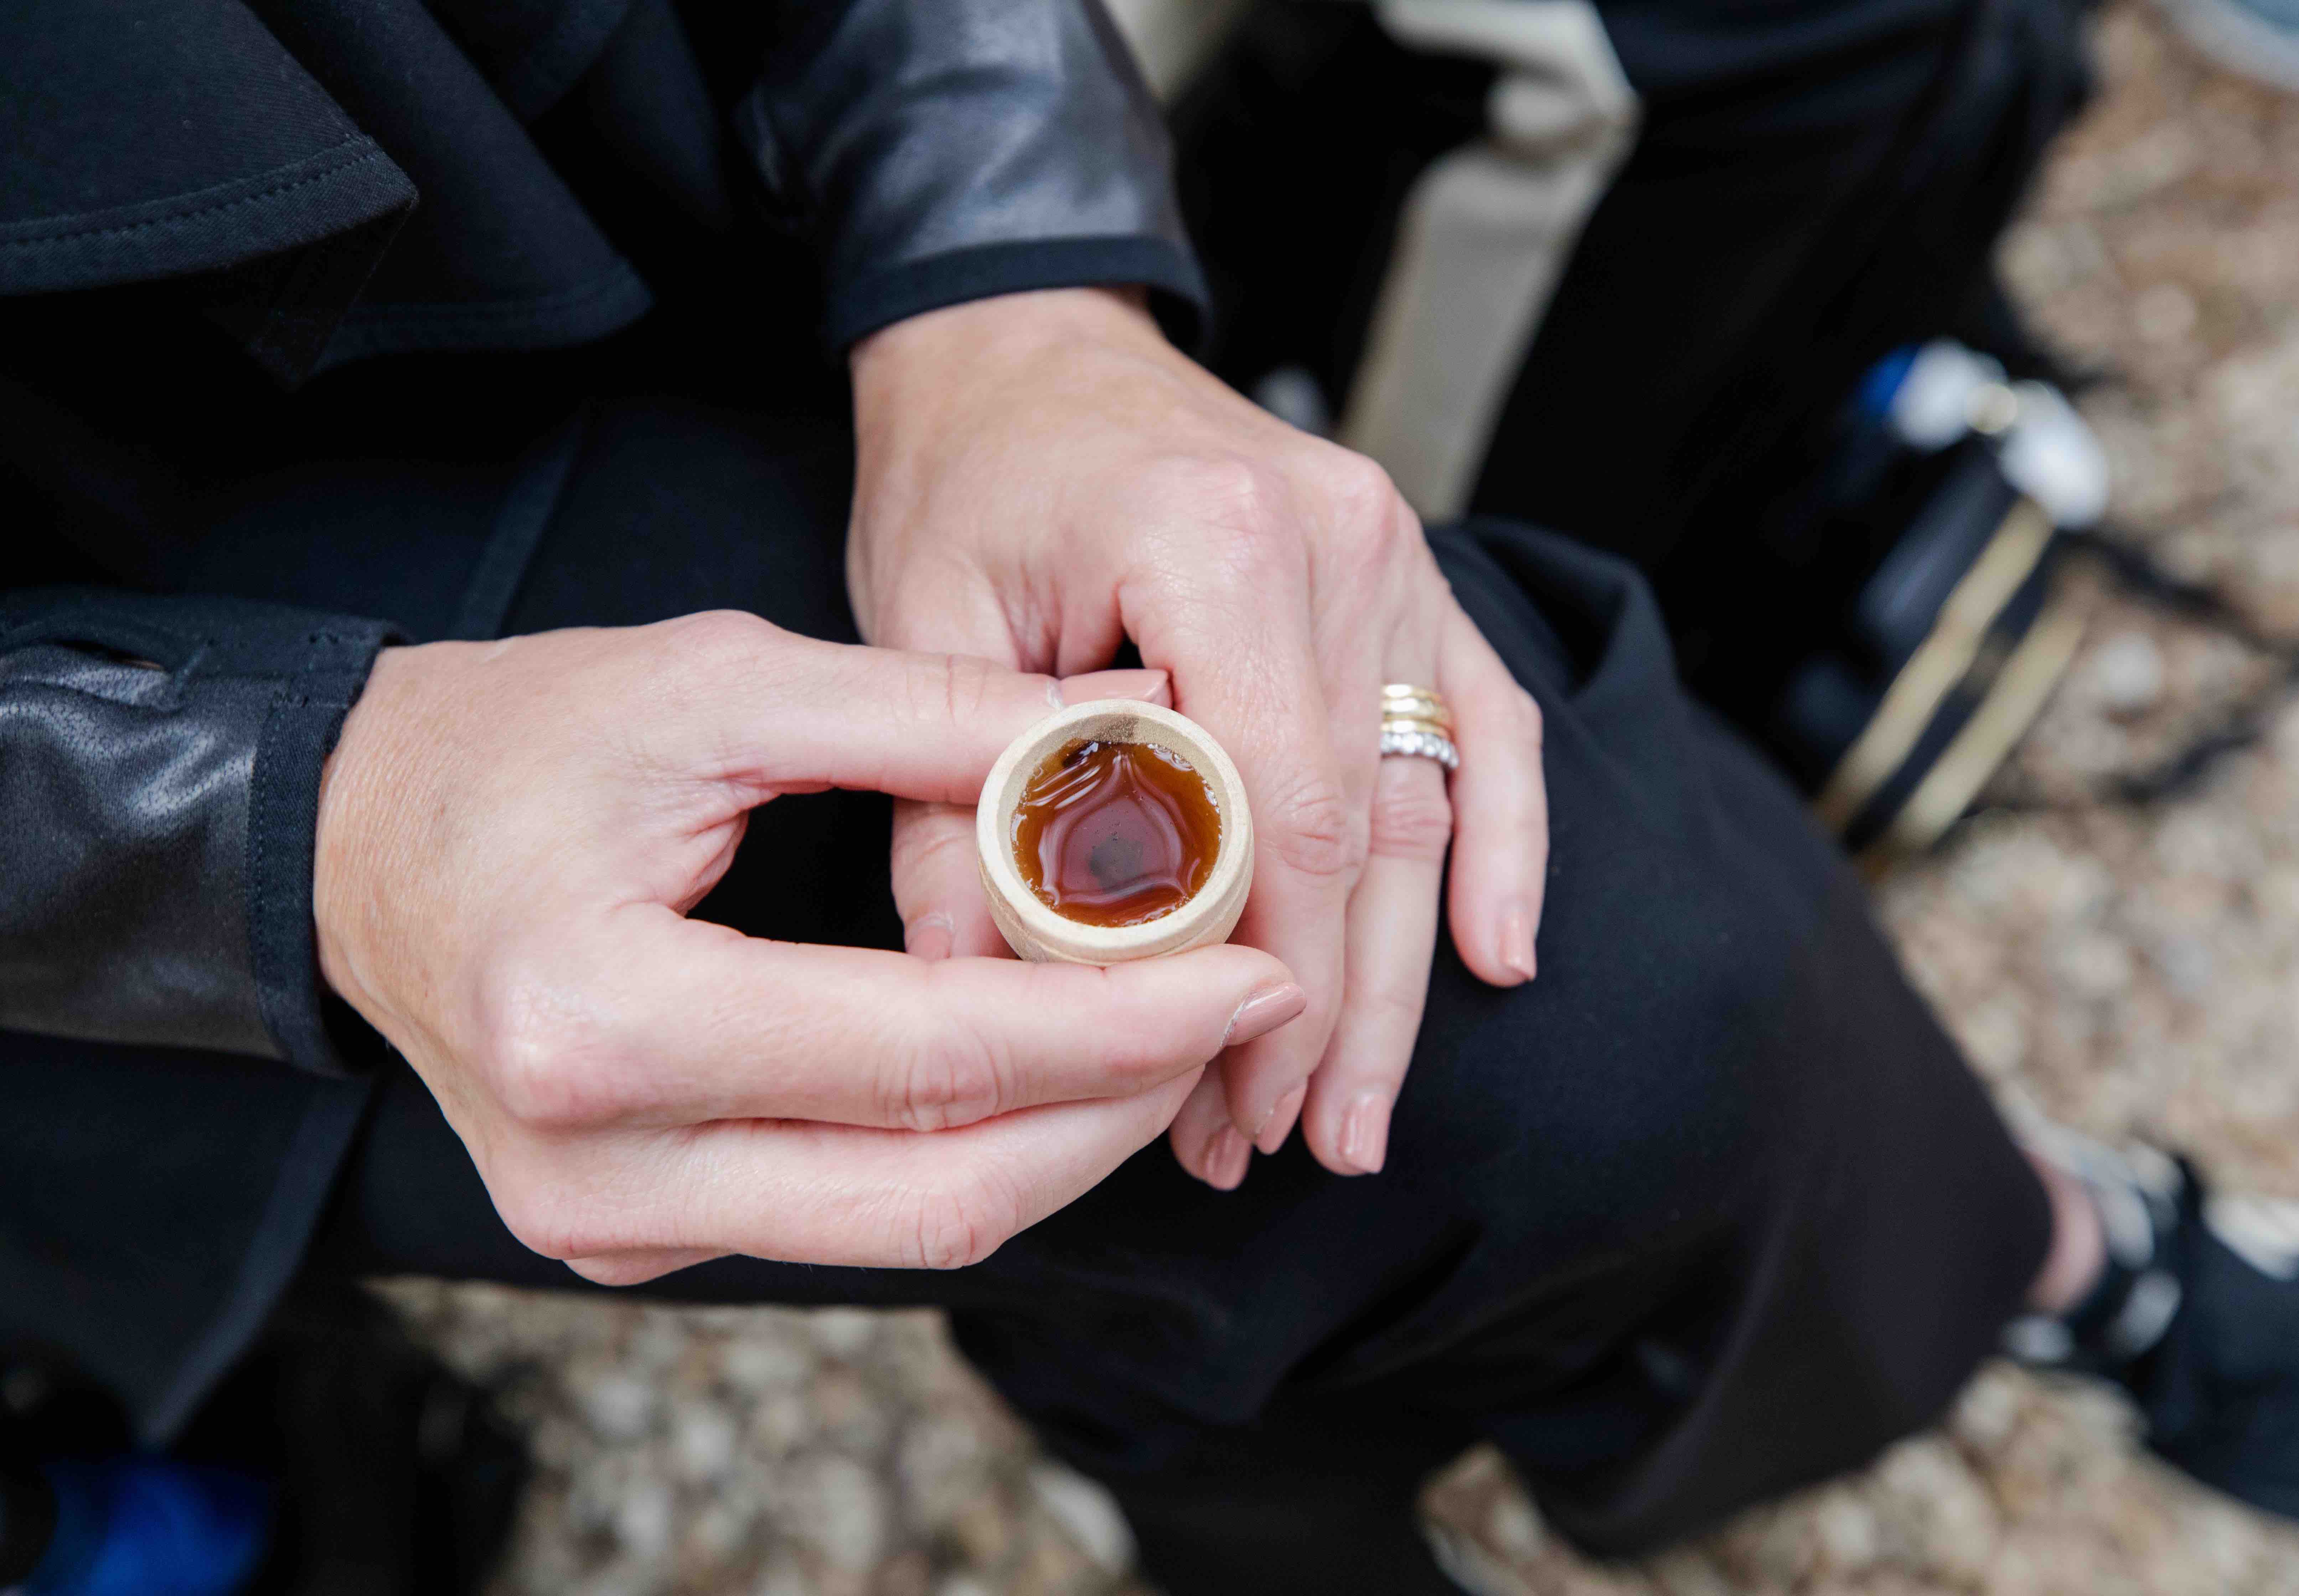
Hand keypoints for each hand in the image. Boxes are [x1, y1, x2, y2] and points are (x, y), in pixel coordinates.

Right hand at [314, 615, 1304, 1283]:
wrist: (352, 837)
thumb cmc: (518, 739)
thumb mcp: (722, 682)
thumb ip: (932, 716)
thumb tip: (1136, 738)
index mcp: (602, 1020)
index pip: (930, 1054)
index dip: (1116, 1023)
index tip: (1252, 969)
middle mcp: (601, 1166)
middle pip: (943, 1186)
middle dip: (1120, 1104)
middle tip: (1240, 1004)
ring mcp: (613, 1226)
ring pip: (917, 1222)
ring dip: (1067, 1137)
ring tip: (1169, 1029)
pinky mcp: (635, 1234)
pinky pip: (855, 1212)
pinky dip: (976, 1146)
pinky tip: (1053, 1065)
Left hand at [848, 288, 1546, 1187]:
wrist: (1028, 346)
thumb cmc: (966, 478)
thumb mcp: (921, 626)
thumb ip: (948, 809)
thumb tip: (970, 1001)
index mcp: (1215, 542)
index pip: (1275, 811)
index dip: (1259, 984)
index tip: (1219, 1108)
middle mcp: (1336, 544)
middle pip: (1361, 830)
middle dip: (1331, 1014)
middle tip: (1297, 1149)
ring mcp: (1393, 557)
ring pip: (1422, 805)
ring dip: (1399, 974)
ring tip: (1360, 1115)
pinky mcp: (1411, 576)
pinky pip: (1484, 725)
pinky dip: (1497, 842)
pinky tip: (1501, 955)